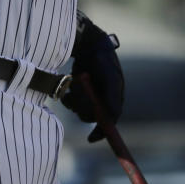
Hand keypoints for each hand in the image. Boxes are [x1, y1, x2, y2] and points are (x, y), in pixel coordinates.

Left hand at [60, 9, 123, 141]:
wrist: (88, 44)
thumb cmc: (102, 60)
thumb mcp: (110, 77)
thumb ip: (112, 96)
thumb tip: (113, 116)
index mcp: (115, 98)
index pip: (110, 122)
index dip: (102, 132)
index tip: (91, 139)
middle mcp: (104, 99)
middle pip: (93, 117)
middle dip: (84, 109)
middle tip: (77, 95)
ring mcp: (91, 96)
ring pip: (81, 111)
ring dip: (76, 102)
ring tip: (75, 85)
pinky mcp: (80, 91)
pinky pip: (72, 104)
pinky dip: (69, 98)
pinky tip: (70, 85)